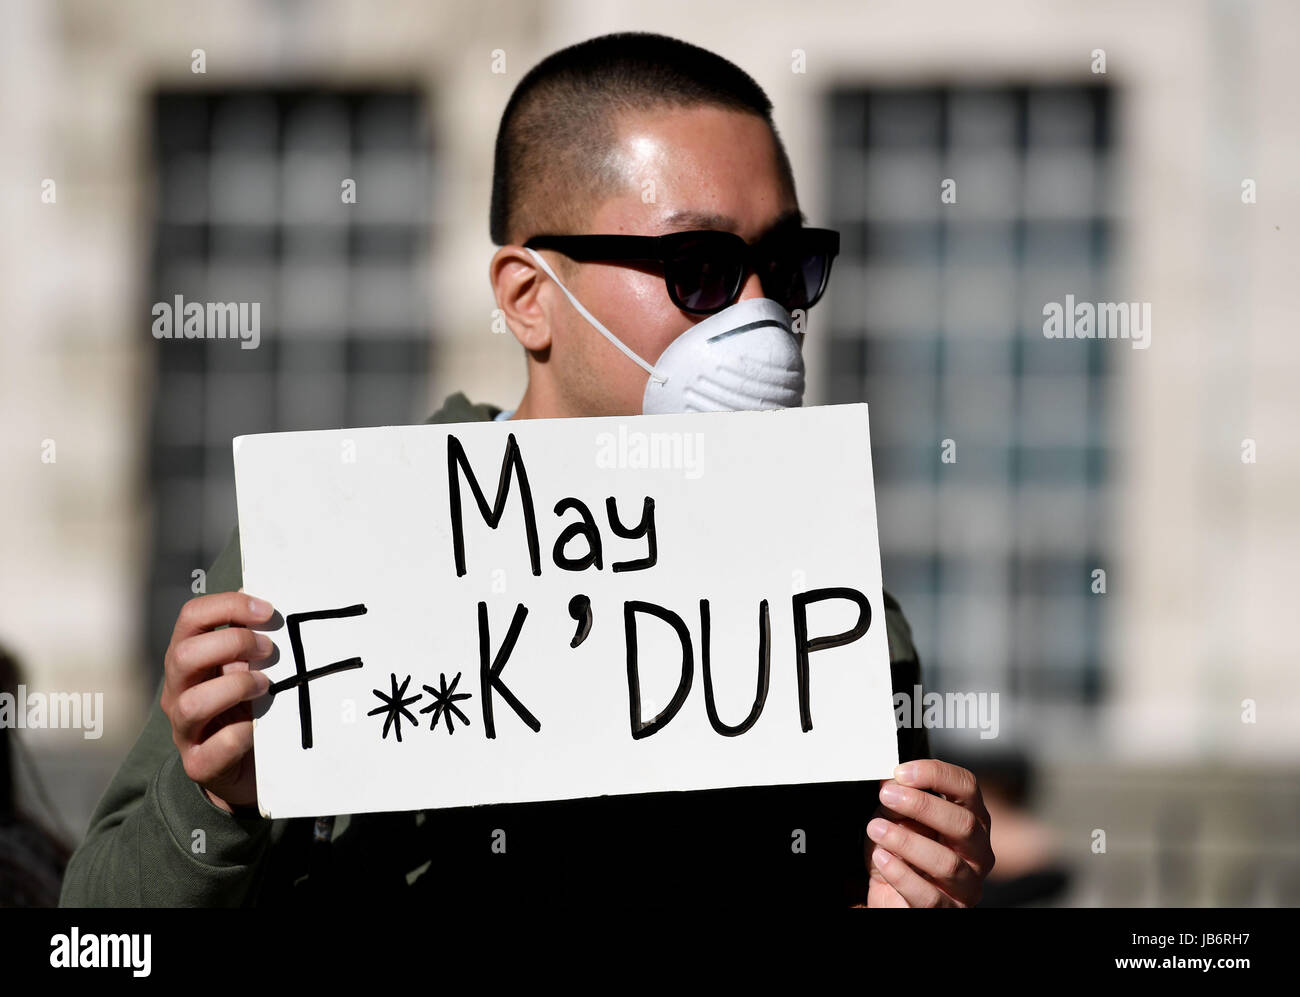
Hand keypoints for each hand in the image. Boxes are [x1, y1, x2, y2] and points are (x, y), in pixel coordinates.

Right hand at [160, 589, 276, 814]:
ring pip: (192, 703)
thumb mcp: (247, 667)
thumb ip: (250, 640)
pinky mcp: (200, 763)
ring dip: (236, 687)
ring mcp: (184, 729)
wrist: (244, 769)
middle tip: (269, 650)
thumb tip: (266, 603)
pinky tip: (260, 726)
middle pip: (184, 655)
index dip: (228, 606)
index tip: (267, 611)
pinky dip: (243, 733)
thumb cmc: (248, 707)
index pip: (191, 617)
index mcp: (189, 660)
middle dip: (233, 644)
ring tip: (266, 685)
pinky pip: (217, 746)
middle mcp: (178, 691)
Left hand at [865, 759, 994, 906]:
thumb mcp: (898, 823)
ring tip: (877, 830)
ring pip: (946, 862)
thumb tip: (891, 784)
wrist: (894, 899)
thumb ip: (899, 803)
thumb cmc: (902, 857)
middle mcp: (977, 852)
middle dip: (922, 806)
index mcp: (970, 820)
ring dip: (906, 841)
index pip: (967, 787)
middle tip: (887, 796)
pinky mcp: (949, 911)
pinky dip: (901, 874)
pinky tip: (882, 858)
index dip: (936, 774)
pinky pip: (928, 895)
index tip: (902, 772)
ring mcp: (967, 884)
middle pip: (964, 823)